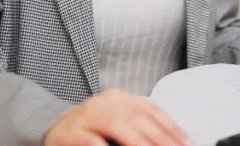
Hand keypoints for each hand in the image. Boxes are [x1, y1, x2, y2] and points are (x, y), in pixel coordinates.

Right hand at [44, 88, 190, 145]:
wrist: (53, 129)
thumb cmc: (90, 129)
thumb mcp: (116, 122)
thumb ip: (139, 127)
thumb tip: (168, 140)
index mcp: (119, 98)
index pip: (151, 110)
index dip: (171, 127)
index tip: (186, 142)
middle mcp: (104, 103)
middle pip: (138, 117)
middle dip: (160, 136)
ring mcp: (86, 116)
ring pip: (117, 124)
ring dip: (138, 141)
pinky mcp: (71, 133)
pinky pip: (91, 140)